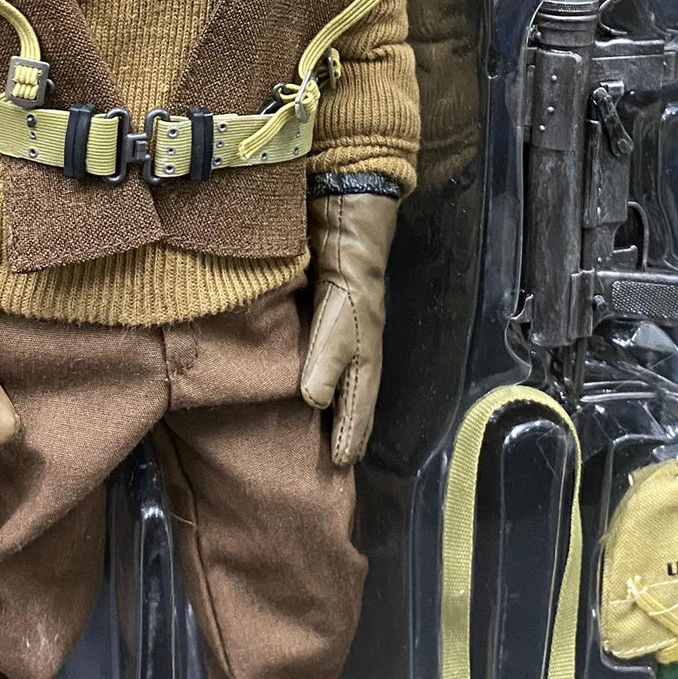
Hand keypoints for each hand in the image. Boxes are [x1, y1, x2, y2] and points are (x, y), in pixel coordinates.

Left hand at [299, 192, 396, 466]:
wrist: (350, 213)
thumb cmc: (346, 263)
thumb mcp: (338, 309)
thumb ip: (326, 353)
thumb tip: (313, 401)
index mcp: (365, 347)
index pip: (359, 400)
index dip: (352, 430)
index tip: (344, 465)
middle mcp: (359, 342)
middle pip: (358, 392)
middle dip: (353, 425)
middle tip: (343, 462)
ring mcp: (348, 325)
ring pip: (347, 376)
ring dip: (340, 406)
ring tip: (331, 432)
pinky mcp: (332, 307)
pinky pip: (330, 354)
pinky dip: (326, 377)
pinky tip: (313, 384)